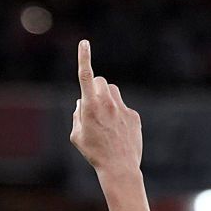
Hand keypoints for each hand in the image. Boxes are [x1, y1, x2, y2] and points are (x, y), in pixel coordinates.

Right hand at [69, 40, 141, 175]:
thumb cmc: (94, 153)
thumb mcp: (76, 136)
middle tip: (93, 103)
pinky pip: (123, 108)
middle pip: (100, 81)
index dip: (84, 58)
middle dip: (95, 88)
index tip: (84, 43)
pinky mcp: (133, 115)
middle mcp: (107, 103)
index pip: (85, 76)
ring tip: (106, 120)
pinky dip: (118, 115)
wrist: (119, 167)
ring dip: (107, 99)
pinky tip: (118, 133)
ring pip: (113, 92)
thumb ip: (77, 115)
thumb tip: (81, 103)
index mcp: (90, 107)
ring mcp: (122, 108)